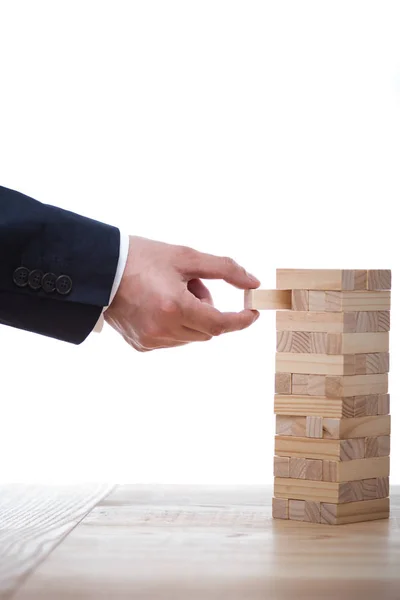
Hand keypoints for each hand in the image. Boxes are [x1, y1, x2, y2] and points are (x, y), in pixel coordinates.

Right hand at [105, 236, 259, 350]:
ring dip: (193, 317)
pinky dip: (176, 325)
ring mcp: (150, 340)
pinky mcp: (141, 345)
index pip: (220, 324)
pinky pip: (173, 339)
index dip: (240, 320)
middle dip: (208, 308)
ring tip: (171, 292)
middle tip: (192, 284)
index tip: (252, 311)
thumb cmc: (143, 258)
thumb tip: (252, 283)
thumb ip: (225, 269)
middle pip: (207, 330)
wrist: (101, 269)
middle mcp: (162, 330)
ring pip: (191, 336)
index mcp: (174, 307)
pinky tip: (160, 304)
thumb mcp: (186, 257)